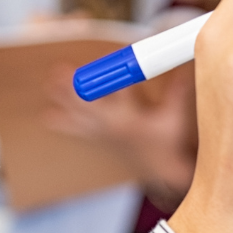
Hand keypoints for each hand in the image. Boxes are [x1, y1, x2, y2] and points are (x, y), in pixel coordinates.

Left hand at [42, 64, 197, 206]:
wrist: (162, 172)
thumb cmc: (169, 143)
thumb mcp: (175, 118)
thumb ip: (178, 91)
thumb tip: (186, 68)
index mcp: (131, 119)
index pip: (122, 91)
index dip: (115, 74)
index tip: (106, 59)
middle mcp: (113, 126)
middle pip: (90, 102)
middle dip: (75, 87)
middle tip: (58, 72)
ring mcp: (103, 134)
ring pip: (79, 114)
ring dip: (64, 100)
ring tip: (48, 85)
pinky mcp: (100, 140)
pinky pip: (77, 131)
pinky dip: (63, 123)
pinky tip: (47, 116)